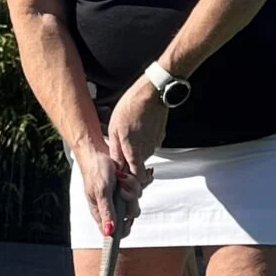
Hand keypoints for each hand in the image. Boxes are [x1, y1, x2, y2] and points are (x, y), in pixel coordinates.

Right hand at [75, 138, 142, 238]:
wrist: (96, 150)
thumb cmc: (94, 170)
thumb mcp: (101, 192)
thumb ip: (107, 212)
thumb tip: (109, 232)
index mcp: (102, 213)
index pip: (116, 232)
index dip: (125, 227)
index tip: (128, 217)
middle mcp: (112, 207)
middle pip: (131, 214)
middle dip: (130, 200)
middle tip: (122, 189)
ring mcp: (120, 197)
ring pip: (136, 200)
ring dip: (133, 187)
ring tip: (122, 177)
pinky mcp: (126, 188)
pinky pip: (138, 189)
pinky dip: (135, 181)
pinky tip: (127, 174)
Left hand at [106, 77, 169, 194]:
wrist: (152, 94)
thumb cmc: (130, 109)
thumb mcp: (114, 130)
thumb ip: (116, 151)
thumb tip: (115, 166)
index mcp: (135, 152)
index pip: (137, 179)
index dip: (131, 182)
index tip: (123, 178)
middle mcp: (148, 151)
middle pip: (139, 167)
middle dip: (131, 165)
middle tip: (121, 155)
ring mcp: (156, 144)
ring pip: (144, 155)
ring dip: (136, 151)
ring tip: (127, 137)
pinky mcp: (160, 136)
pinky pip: (150, 145)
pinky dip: (143, 142)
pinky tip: (137, 130)